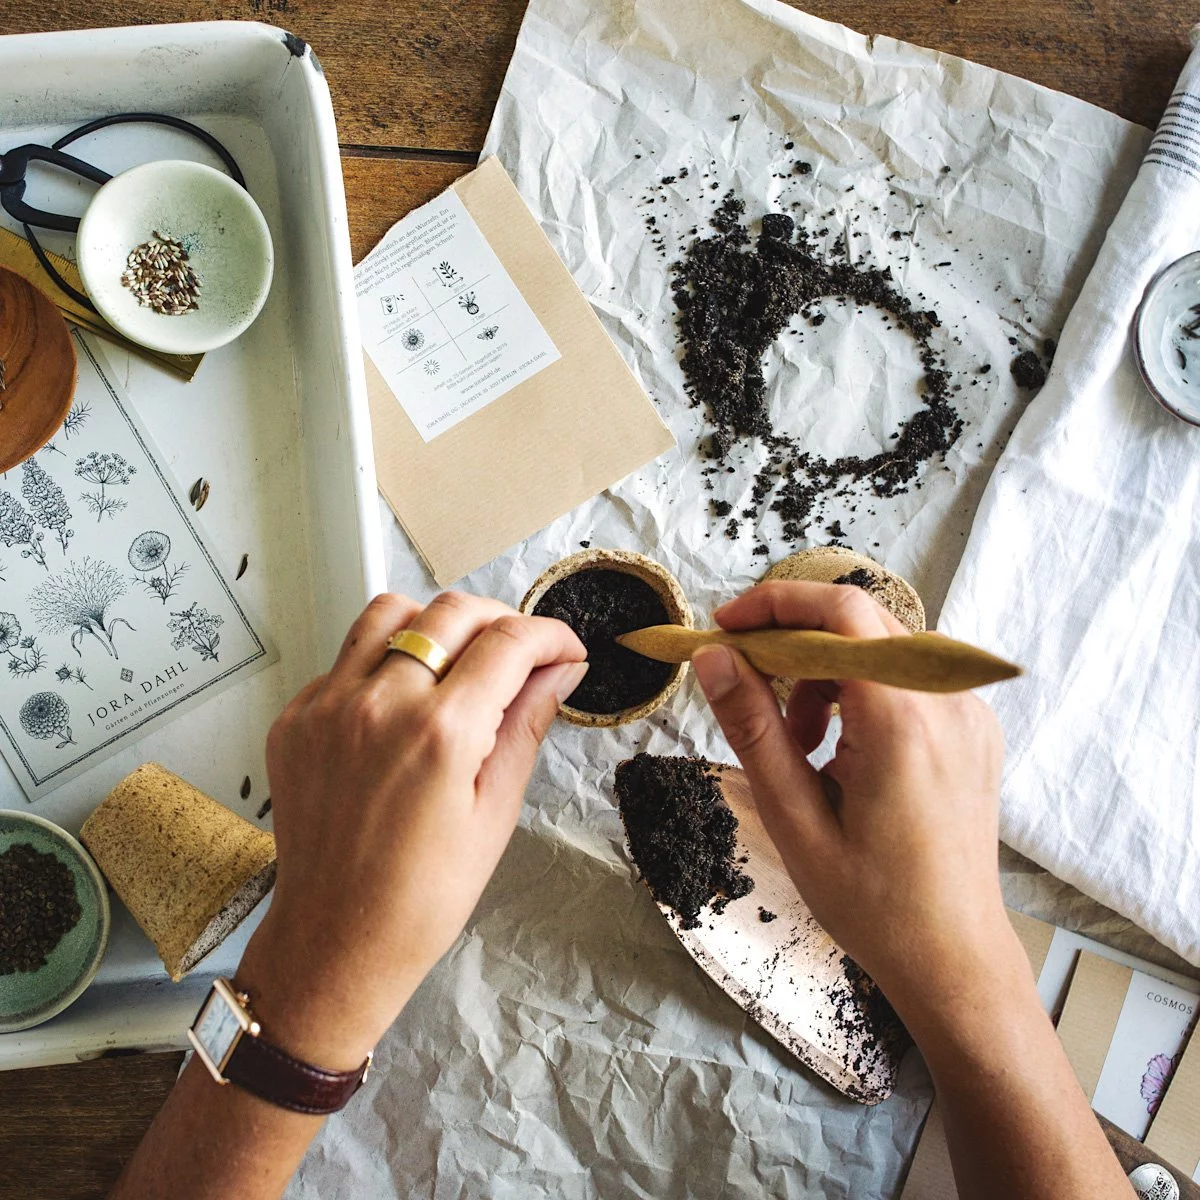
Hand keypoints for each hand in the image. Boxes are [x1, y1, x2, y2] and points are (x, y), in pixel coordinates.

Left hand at [235, 592, 585, 1067]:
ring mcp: (328, 706)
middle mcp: (380, 704)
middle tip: (520, 652)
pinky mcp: (296, 718)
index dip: (550, 636)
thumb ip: (526, 724)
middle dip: (501, 619)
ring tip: (457, 660)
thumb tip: (560, 671)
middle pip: (452, 611)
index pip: (510, 642)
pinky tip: (403, 702)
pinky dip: (384, 662)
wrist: (336, 941)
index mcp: (441, 733)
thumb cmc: (422, 895)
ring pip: (390, 612)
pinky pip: (346, 657)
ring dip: (435, 623)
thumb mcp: (495, 812)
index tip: (564, 650)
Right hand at [690, 581, 1013, 1030]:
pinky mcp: (973, 731)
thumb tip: (713, 657)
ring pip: (881, 648)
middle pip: (860, 622)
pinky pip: (907, 679)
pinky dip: (860, 692)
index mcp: (903, 720)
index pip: (841, 612)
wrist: (954, 959)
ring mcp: (969, 714)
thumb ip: (752, 727)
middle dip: (792, 640)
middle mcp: (948, 702)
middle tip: (744, 680)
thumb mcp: (794, 817)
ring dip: (825, 672)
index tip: (724, 627)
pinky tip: (837, 751)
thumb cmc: (873, 903)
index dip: (775, 604)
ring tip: (795, 743)